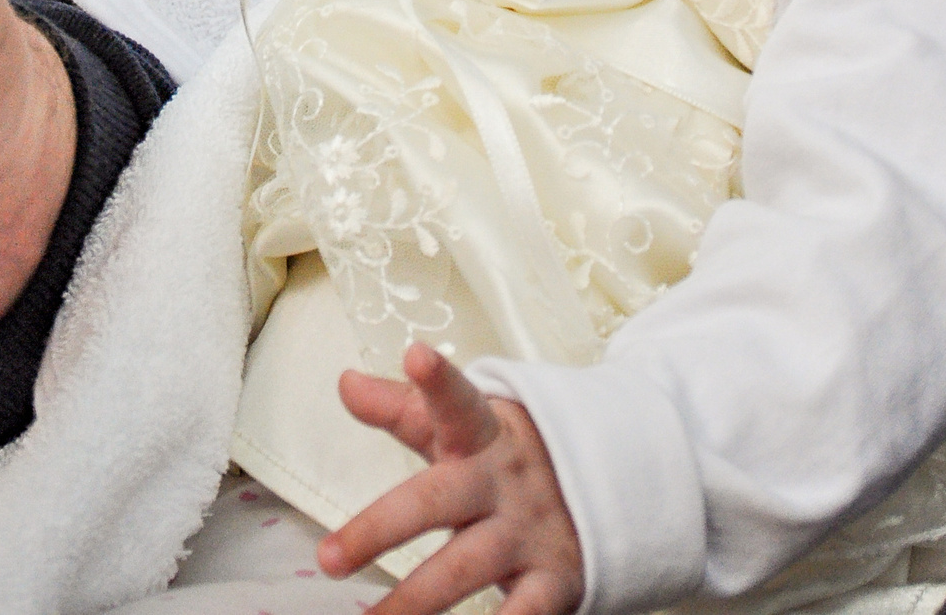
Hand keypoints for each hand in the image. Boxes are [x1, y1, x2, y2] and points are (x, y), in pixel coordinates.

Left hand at [320, 343, 585, 614]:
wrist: (616, 490)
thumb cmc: (508, 458)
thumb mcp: (467, 426)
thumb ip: (403, 408)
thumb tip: (345, 382)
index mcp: (482, 435)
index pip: (456, 402)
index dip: (437, 382)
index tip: (417, 356)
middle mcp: (503, 482)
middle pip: (437, 500)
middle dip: (380, 530)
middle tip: (329, 559)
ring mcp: (528, 533)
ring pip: (465, 568)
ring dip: (414, 603)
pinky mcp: (553, 582)